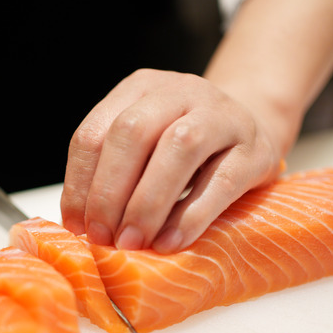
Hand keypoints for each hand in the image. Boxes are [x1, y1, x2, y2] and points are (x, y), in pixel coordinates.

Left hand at [60, 68, 284, 253]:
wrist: (255, 131)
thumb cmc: (187, 150)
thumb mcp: (146, 147)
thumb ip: (114, 173)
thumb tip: (82, 226)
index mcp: (139, 89)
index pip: (94, 132)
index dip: (79, 183)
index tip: (76, 225)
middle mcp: (179, 92)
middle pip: (132, 132)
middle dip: (109, 192)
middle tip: (103, 237)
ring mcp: (222, 116)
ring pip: (178, 148)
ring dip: (146, 203)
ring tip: (133, 242)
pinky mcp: (256, 150)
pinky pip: (221, 182)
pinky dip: (190, 217)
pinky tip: (169, 243)